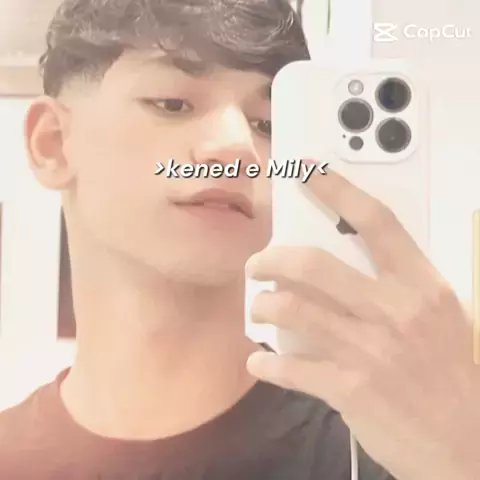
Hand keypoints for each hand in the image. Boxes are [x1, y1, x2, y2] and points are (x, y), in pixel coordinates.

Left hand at [245, 168, 479, 479]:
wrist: (469, 444)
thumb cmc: (451, 372)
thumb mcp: (437, 318)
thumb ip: (393, 289)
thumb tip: (333, 268)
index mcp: (421, 286)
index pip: (375, 222)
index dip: (336, 189)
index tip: (304, 171)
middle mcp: (395, 312)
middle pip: (314, 265)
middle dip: (272, 259)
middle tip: (257, 265)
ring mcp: (370, 351)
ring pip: (292, 310)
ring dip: (263, 306)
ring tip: (259, 308)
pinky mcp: (349, 391)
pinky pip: (291, 367)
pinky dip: (267, 363)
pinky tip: (259, 360)